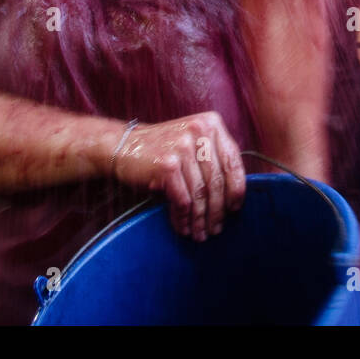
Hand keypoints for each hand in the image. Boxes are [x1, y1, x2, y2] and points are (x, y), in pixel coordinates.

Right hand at [112, 111, 246, 241]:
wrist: (122, 146)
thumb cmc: (162, 149)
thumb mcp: (193, 142)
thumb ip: (213, 158)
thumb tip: (234, 197)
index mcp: (212, 124)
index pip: (233, 162)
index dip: (236, 190)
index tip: (234, 209)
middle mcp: (200, 131)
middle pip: (217, 181)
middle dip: (217, 211)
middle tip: (215, 229)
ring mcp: (182, 147)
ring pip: (201, 194)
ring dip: (200, 219)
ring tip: (199, 234)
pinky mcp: (167, 165)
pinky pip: (183, 200)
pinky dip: (183, 218)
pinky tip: (183, 227)